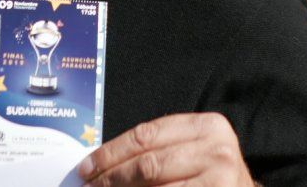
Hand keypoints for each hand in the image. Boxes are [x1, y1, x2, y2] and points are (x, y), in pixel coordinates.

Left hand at [77, 112, 255, 186]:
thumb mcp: (192, 151)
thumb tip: (102, 162)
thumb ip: (157, 149)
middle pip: (148, 163)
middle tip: (88, 186)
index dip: (112, 151)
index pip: (147, 135)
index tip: (87, 166)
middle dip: (111, 177)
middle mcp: (217, 150)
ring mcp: (220, 179)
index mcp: (207, 126)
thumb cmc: (211, 175)